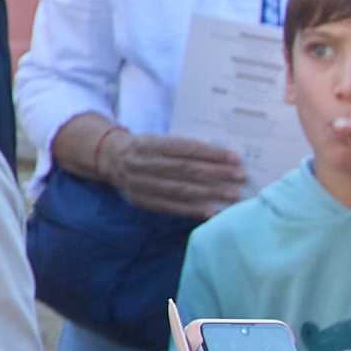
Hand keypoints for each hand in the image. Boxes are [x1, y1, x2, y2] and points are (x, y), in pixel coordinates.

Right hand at [103, 130, 258, 219]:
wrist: (110, 159)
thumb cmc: (144, 147)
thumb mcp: (156, 139)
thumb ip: (181, 147)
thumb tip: (220, 156)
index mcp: (147, 143)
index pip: (184, 148)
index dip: (211, 153)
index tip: (234, 158)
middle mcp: (142, 163)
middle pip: (185, 170)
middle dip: (216, 174)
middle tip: (240, 177)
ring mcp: (140, 184)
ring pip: (180, 190)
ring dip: (210, 193)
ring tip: (232, 195)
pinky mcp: (141, 201)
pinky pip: (170, 207)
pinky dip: (192, 210)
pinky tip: (211, 211)